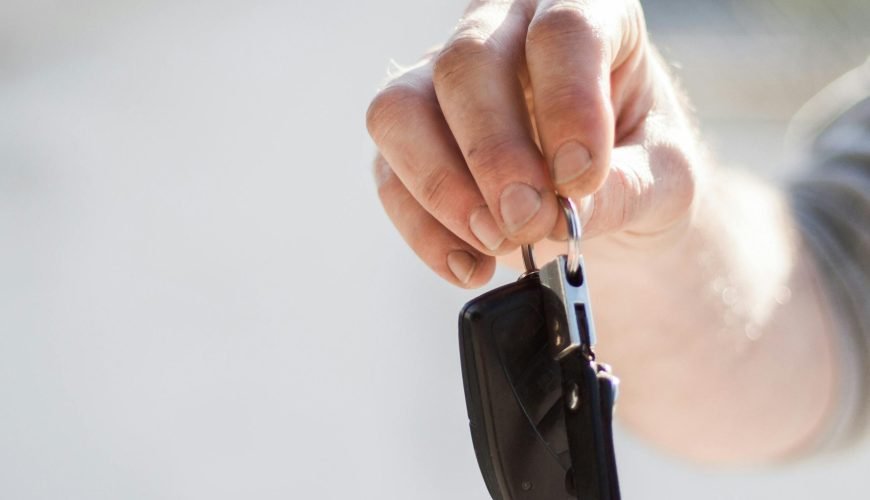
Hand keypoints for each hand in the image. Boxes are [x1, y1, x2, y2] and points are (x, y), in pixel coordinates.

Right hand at [367, 0, 698, 286]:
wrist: (601, 193)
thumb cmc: (638, 163)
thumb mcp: (663, 177)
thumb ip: (625, 189)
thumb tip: (560, 215)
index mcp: (584, 13)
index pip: (562, 30)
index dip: (568, 105)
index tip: (581, 179)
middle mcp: (503, 31)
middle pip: (466, 65)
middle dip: (495, 156)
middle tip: (530, 223)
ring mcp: (443, 81)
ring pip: (400, 110)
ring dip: (443, 189)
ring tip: (497, 243)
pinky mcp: (411, 138)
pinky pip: (388, 175)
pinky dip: (425, 231)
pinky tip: (472, 264)